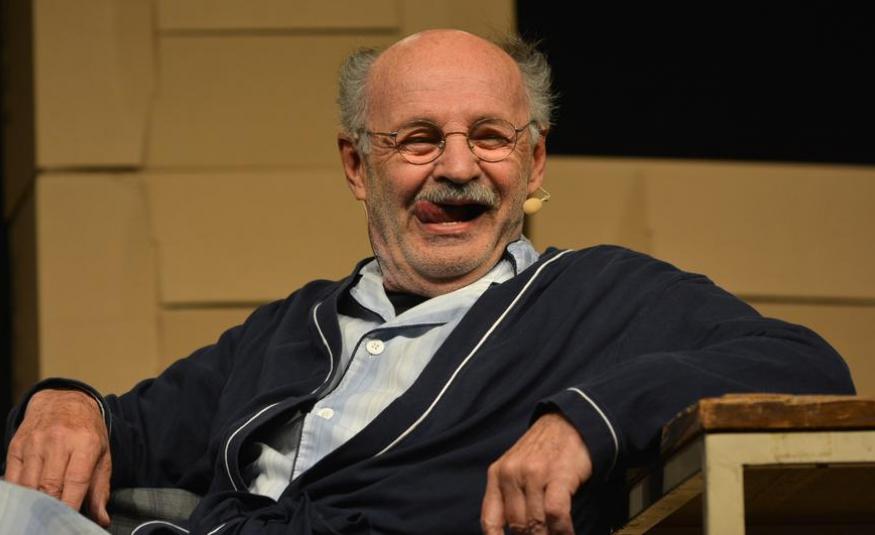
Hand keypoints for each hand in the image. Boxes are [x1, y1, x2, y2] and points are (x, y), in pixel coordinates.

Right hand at [4, 389, 111, 526]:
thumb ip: (100, 488)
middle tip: (56, 521)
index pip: (76, 482)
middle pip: (49, 486)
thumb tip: (100, 519)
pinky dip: (20, 493)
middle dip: (52, 509)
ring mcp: (34, 443)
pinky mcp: (16, 446)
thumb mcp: (102, 454)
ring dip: (34, 503)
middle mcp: (58, 441)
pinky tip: (27, 500)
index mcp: (85, 442)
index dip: (72, 506)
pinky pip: (13, 478)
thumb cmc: (86, 431)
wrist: (63, 400)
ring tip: (42, 513)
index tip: (70, 522)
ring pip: (29, 485)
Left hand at [481, 413, 591, 534]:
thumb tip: (510, 531)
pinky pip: (556, 514)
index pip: (490, 520)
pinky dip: (562, 531)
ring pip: (536, 523)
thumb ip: (508, 496)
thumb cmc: (541, 451)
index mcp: (496, 475)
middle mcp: (511, 474)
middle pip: (517, 525)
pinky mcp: (558, 475)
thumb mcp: (515, 468)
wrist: (567, 423)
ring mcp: (534, 474)